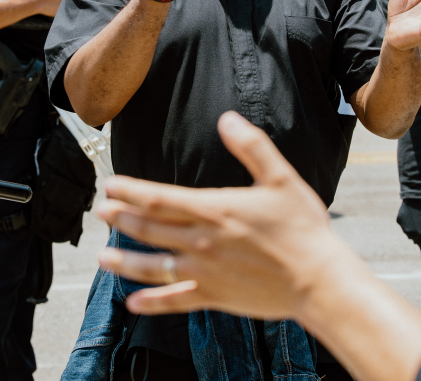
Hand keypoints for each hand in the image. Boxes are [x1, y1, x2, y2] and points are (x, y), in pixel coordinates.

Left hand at [96, 111, 335, 321]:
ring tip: (103, 258)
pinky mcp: (215, 297)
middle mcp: (202, 242)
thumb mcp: (281, 178)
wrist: (319, 280)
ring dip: (125, 262)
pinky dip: (152, 303)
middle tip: (101, 213)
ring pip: (154, 267)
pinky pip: (176, 300)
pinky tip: (133, 303)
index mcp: (214, 210)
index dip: (130, 192)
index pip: (159, 198)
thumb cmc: (302, 229)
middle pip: (150, 229)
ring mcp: (205, 272)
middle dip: (122, 220)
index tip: (110, 186)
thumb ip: (251, 147)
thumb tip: (227, 118)